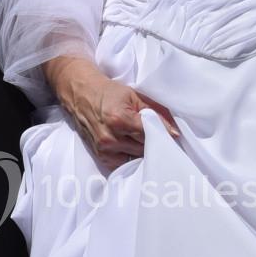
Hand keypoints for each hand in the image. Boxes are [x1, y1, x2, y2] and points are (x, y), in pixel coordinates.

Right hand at [44, 56, 179, 170]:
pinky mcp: (101, 156)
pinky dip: (130, 157)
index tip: (172, 136)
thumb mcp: (134, 96)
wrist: (81, 94)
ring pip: (136, 158)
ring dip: (143, 152)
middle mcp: (110, 138)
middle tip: (159, 138)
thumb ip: (156, 113)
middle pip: (144, 149)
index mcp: (120, 120)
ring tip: (145, 142)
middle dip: (153, 143)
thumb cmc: (108, 92)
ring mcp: (104, 150)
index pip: (150, 134)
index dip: (163, 135)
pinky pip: (123, 164)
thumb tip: (175, 132)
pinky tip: (132, 148)